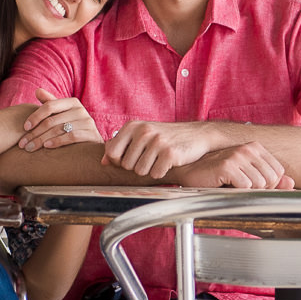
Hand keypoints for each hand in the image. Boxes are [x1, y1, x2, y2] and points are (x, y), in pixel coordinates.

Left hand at [18, 90, 101, 150]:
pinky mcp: (92, 134)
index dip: (35, 116)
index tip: (24, 128)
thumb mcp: (61, 114)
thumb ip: (50, 103)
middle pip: (52, 120)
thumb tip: (37, 91)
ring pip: (59, 129)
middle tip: (23, 144)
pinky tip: (47, 147)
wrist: (93, 143)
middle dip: (35, 133)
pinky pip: (71, 137)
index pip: (49, 106)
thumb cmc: (73, 127)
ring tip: (30, 148)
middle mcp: (81, 110)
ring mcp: (87, 122)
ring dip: (41, 140)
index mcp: (72, 102)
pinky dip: (57, 142)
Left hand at [102, 120, 220, 177]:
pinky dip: (162, 172)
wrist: (197, 134)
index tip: (132, 158)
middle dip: (137, 166)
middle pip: (126, 165)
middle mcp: (144, 131)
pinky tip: (168, 162)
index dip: (119, 161)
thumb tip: (103, 161)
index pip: (112, 153)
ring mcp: (157, 141)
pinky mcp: (170, 153)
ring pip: (140, 171)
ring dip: (150, 170)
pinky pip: (156, 174)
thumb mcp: (141, 135)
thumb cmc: (166, 137)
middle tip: (151, 157)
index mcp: (133, 126)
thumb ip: (120, 146)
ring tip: (159, 159)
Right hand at [169, 141, 294, 189]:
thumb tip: (291, 183)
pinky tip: (224, 185)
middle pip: (271, 180)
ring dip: (245, 191)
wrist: (190, 172)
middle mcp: (249, 149)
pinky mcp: (227, 165)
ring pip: (259, 184)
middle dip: (258, 190)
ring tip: (231, 185)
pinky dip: (236, 191)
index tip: (251, 185)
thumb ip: (271, 180)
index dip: (269, 185)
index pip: (279, 172)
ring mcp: (238, 155)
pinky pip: (245, 186)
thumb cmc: (217, 175)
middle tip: (240, 187)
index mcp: (256, 148)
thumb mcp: (247, 176)